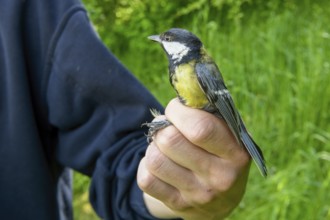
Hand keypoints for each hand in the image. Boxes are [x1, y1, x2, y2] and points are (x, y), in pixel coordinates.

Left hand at [137, 98, 250, 218]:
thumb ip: (211, 112)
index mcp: (236, 153)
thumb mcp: (229, 133)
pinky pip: (146, 179)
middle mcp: (220, 177)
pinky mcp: (178, 205)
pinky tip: (161, 165)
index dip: (178, 111)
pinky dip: (146, 166)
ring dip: (154, 147)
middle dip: (163, 127)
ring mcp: (198, 194)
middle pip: (170, 141)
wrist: (221, 201)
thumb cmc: (222, 154)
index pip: (199, 128)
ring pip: (155, 159)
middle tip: (169, 127)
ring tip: (165, 147)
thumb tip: (186, 85)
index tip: (175, 108)